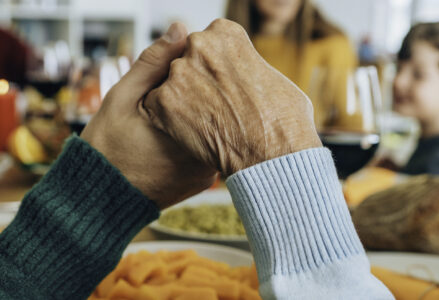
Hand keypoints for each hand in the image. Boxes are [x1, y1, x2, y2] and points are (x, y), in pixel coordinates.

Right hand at [80, 23, 216, 208]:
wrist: (99, 202)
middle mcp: (205, 157)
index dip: (203, 71)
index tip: (189, 66)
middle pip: (219, 110)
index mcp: (188, 134)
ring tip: (178, 110)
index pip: (213, 88)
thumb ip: (152, 64)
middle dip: (206, 92)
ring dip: (205, 114)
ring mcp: (207, 173)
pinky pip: (210, 149)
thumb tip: (180, 29)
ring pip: (217, 130)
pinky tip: (180, 130)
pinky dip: (201, 135)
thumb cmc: (106, 149)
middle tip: (181, 89)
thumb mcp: (122, 98)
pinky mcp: (204, 182)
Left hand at [142, 19, 321, 175]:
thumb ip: (246, 65)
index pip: (208, 43)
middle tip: (214, 105)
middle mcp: (199, 45)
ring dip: (181, 100)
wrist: (271, 154)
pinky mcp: (164, 101)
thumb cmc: (282, 120)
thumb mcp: (272, 77)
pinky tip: (189, 132)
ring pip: (170, 83)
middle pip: (186, 60)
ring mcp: (179, 72)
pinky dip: (167, 120)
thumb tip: (242, 73)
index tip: (225, 85)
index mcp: (226, 33)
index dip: (215, 67)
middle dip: (196, 81)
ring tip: (205, 122)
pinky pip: (156, 106)